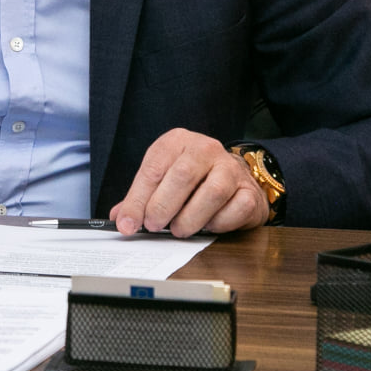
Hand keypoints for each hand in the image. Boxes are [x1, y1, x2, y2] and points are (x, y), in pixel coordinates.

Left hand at [110, 128, 269, 236]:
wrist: (234, 178)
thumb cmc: (193, 180)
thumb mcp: (163, 180)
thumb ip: (141, 198)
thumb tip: (121, 220)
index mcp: (178, 141)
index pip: (154, 167)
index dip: (137, 199)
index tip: (128, 224)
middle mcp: (206, 149)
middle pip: (183, 175)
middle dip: (163, 206)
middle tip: (153, 226)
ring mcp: (231, 168)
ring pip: (212, 193)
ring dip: (190, 218)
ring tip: (179, 229)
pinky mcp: (249, 190)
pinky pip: (235, 209)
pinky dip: (218, 223)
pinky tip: (208, 225)